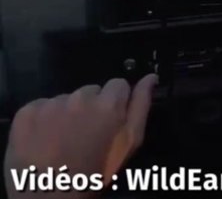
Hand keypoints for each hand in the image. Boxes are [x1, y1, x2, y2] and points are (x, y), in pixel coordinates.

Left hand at [4, 75, 157, 197]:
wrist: (50, 197)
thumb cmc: (96, 173)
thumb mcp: (130, 143)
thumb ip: (141, 106)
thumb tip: (150, 78)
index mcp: (109, 105)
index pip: (118, 84)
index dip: (116, 102)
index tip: (109, 120)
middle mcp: (80, 98)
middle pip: (90, 91)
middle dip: (91, 107)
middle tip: (86, 133)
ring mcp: (50, 104)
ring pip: (64, 99)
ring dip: (66, 112)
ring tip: (63, 139)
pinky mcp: (26, 113)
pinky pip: (39, 106)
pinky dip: (42, 119)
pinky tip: (43, 138)